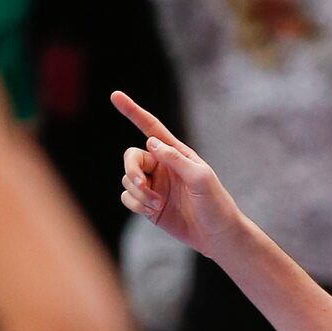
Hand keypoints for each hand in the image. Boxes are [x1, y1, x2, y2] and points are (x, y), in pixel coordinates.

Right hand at [113, 91, 242, 256]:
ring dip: (139, 192)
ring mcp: (153, 186)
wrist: (216, 235)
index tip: (115, 95)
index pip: (150, 128)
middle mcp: (161, 167)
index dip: (132, 111)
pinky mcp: (147, 205)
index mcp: (175, 153)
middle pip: (131, 157)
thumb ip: (176, 159)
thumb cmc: (215, 203)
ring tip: (158, 204)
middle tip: (143, 184)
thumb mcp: (200, 178)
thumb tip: (151, 142)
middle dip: (132, 169)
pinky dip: (136, 204)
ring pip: (127, 179)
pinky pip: (127, 198)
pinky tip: (153, 210)